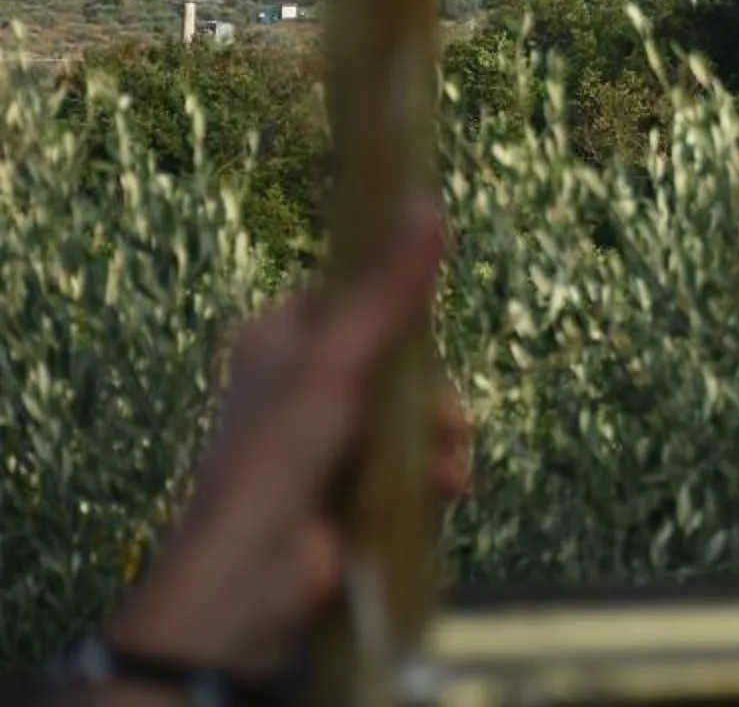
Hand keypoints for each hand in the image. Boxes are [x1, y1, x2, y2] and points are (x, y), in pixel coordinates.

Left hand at [101, 203, 468, 686]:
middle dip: (431, 390)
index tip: (431, 314)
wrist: (254, 574)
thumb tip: (429, 201)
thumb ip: (388, 289)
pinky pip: (413, 462)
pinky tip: (443, 490)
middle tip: (445, 415)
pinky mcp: (354, 488)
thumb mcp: (337, 359)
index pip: (351, 296)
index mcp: (279, 340)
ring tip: (447, 464)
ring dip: (441, 437)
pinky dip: (434, 474)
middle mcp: (302, 385)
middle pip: (396, 358)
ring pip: (412, 413)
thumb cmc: (280, 452)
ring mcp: (329, 440)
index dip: (394, 303)